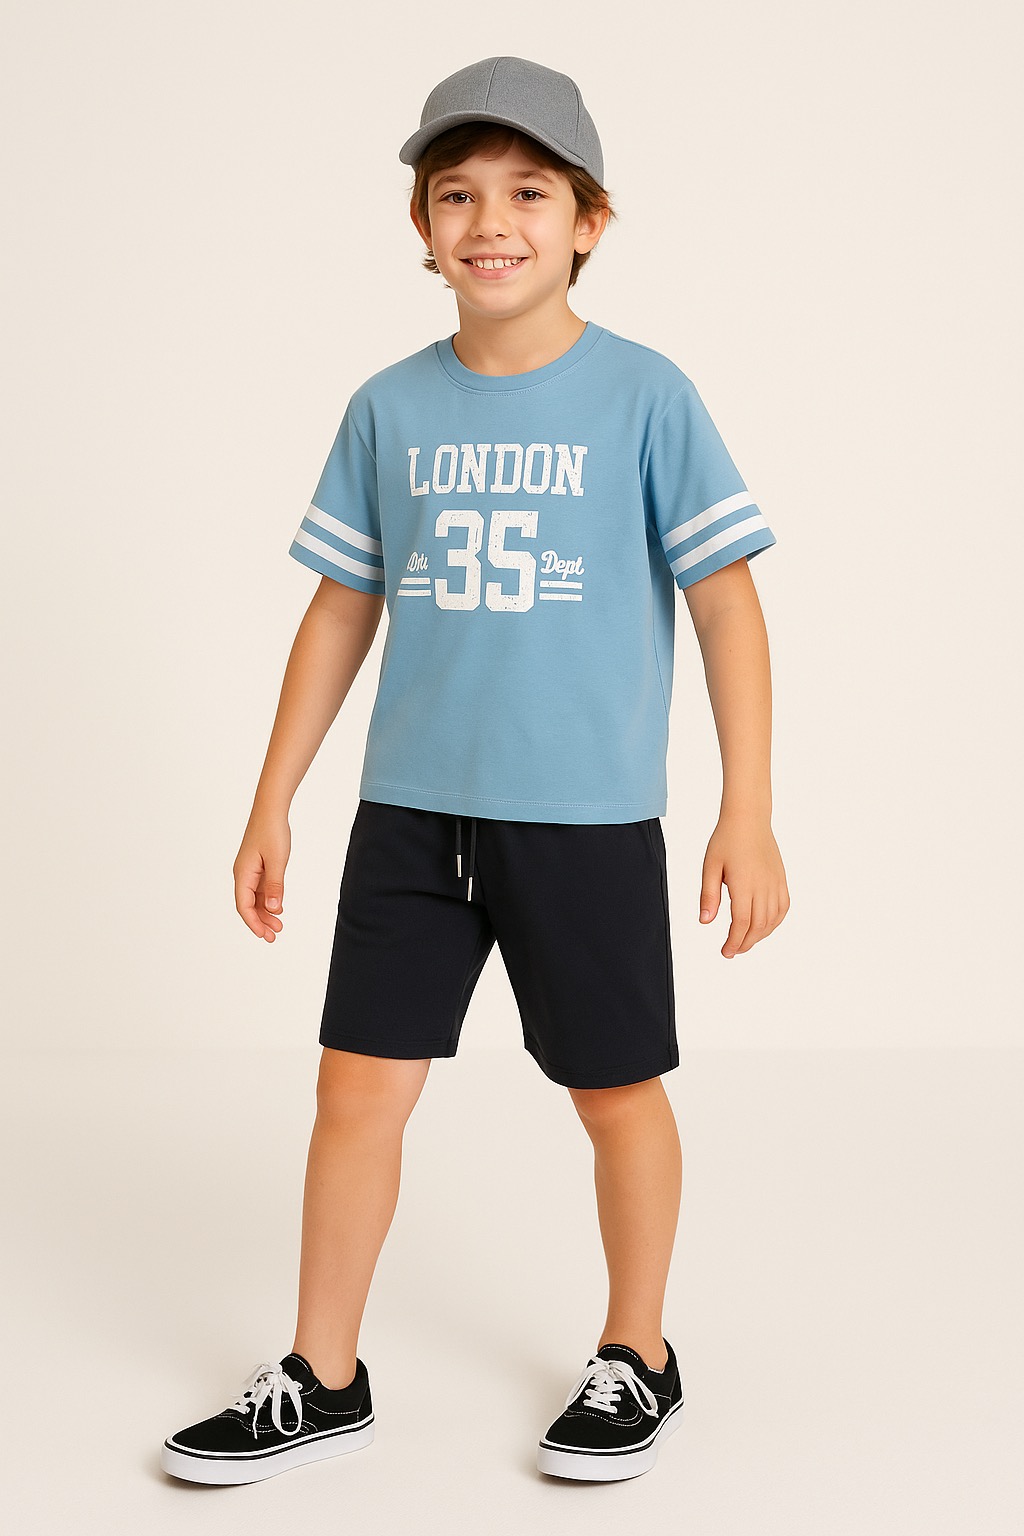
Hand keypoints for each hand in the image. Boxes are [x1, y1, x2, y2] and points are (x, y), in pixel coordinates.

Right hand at [234, 810, 291, 941]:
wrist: (271, 810)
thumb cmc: (272, 831)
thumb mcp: (277, 861)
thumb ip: (275, 886)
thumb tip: (273, 909)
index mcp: (243, 874)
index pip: (244, 905)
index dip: (253, 922)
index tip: (264, 935)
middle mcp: (243, 874)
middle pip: (248, 905)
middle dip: (260, 922)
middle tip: (274, 936)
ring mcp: (250, 871)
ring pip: (255, 898)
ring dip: (265, 912)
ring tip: (279, 926)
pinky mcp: (258, 866)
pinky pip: (260, 889)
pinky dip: (268, 900)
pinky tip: (278, 908)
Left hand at [699, 810, 789, 957]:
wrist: (748, 819)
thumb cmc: (727, 839)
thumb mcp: (710, 866)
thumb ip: (708, 895)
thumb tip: (706, 921)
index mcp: (744, 884)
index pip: (741, 923)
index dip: (734, 941)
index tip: (726, 952)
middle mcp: (763, 886)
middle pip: (758, 925)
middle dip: (745, 942)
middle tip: (733, 950)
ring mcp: (775, 883)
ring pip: (772, 919)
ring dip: (760, 935)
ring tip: (745, 941)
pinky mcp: (781, 879)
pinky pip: (783, 907)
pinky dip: (775, 922)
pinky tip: (764, 926)